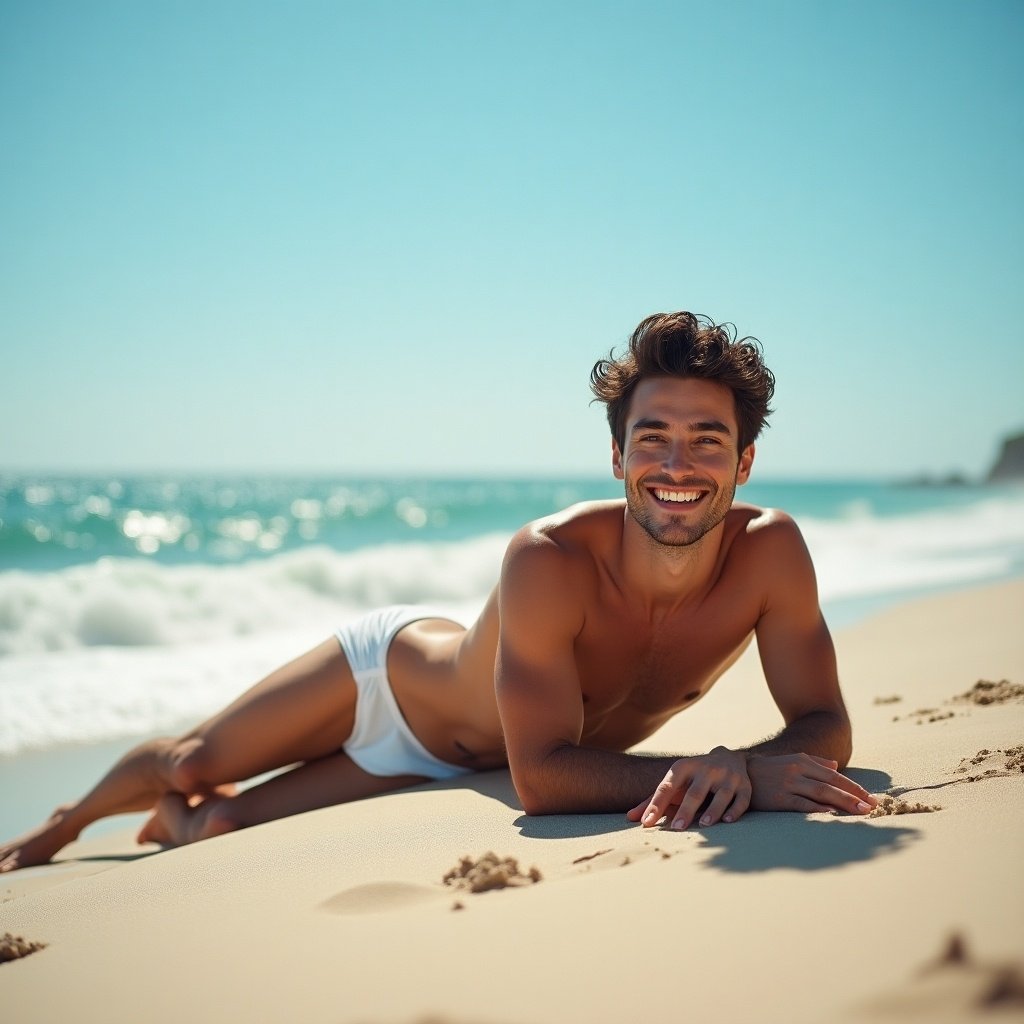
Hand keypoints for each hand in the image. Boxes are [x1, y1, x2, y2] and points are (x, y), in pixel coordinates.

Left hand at [626, 746, 751, 829]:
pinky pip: (741, 799)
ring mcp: (727, 777)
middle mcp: (706, 769)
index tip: (646, 823)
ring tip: (704, 825)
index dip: (656, 804)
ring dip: (713, 810)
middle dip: (686, 809)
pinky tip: (728, 821)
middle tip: (677, 827)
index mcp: (683, 767)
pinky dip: (735, 811)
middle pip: (695, 792)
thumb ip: (653, 800)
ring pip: (720, 795)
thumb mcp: (674, 783)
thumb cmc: (693, 778)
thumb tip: (630, 818)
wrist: (728, 757)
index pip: (667, 787)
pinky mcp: (744, 786)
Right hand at [746, 753, 876, 814]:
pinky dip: (817, 808)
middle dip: (855, 796)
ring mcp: (788, 784)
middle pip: (832, 784)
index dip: (854, 788)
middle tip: (873, 807)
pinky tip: (831, 813)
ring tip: (861, 811)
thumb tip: (835, 766)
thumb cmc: (769, 769)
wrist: (740, 774)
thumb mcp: (791, 761)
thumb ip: (814, 763)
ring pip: (822, 793)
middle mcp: (797, 771)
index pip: (834, 776)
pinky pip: (801, 804)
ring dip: (844, 803)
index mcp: (802, 762)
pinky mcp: (778, 798)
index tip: (871, 798)